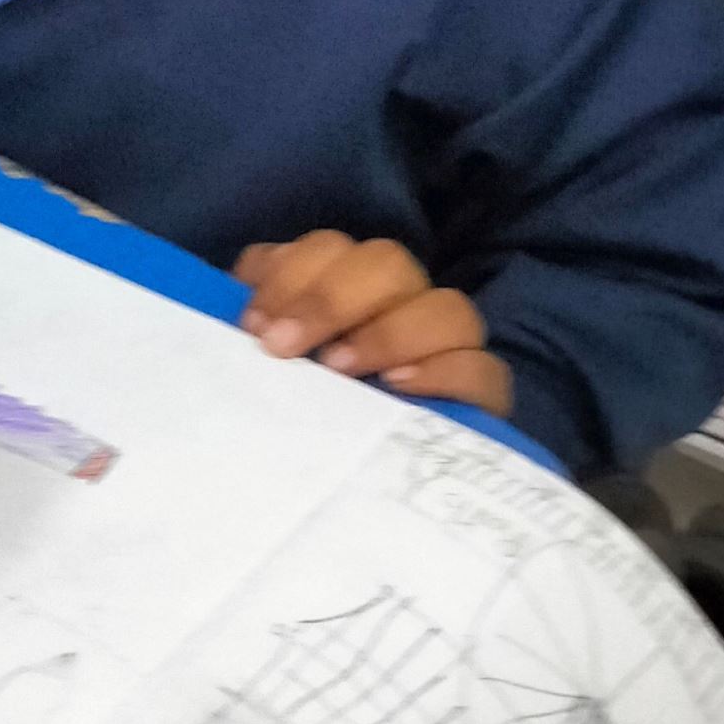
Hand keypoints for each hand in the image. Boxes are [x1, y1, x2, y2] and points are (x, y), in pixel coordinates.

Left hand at [233, 231, 512, 415]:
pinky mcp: (480, 396)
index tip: (253, 327)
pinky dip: (444, 372)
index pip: (329, 249)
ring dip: (388, 333)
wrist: (340, 475)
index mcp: (345, 284)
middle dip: (328, 299)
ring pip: (447, 308)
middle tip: (282, 349)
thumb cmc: (294, 404)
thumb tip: (239, 321)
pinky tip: (398, 387)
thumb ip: (256, 328)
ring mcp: (448, 345)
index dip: (291, 276)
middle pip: (388, 263)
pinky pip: (484, 370)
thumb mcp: (264, 360)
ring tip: (338, 369)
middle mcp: (402, 303)